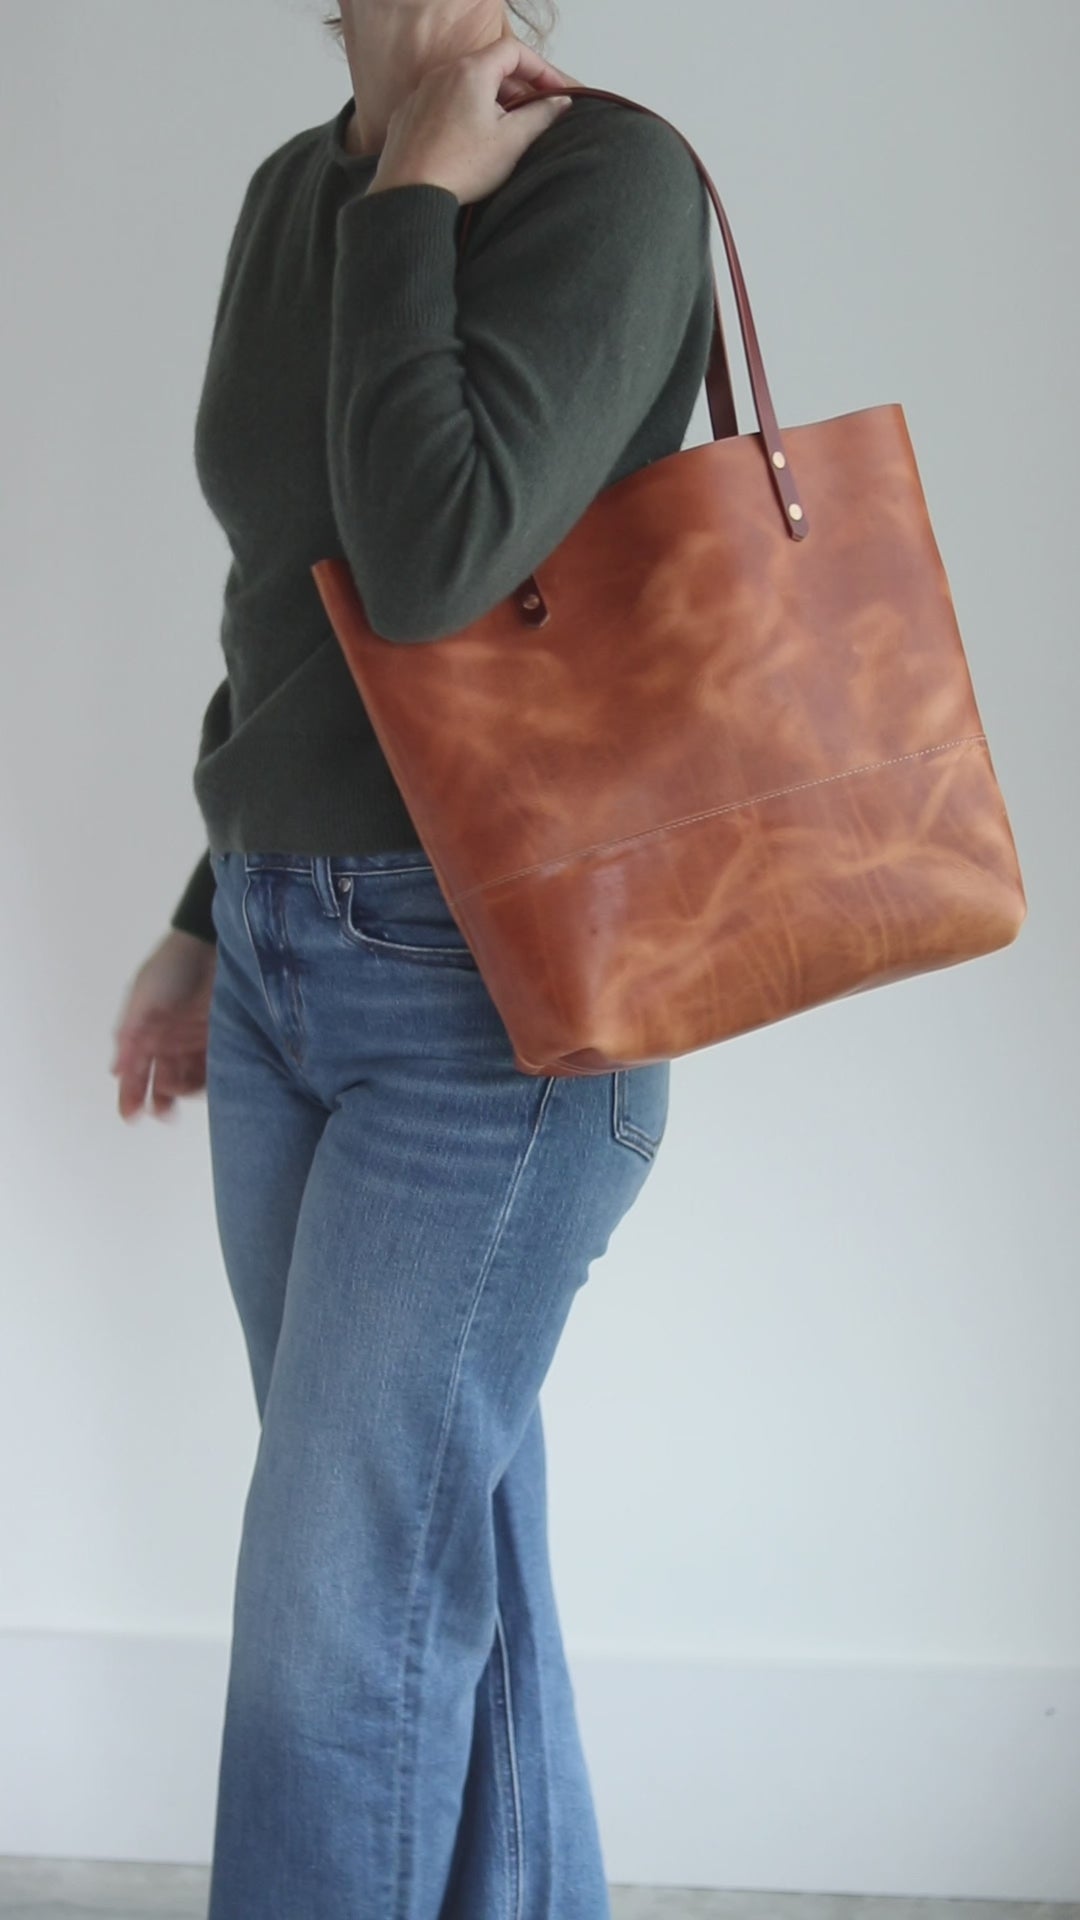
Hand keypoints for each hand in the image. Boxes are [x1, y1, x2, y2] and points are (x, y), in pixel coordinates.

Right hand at [109, 929, 216, 1121]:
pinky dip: (209, 1081)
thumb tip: (116, 1072)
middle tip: (163, 1112)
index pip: (134, 1074)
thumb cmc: (170, 967)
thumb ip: (129, 1035)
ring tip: (184, 1090)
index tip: (131, 1116)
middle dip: (160, 1101)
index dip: (130, 1096)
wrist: (211, 943)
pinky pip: (214, 1069)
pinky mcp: (221, 1038)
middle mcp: (168, 1044)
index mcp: (145, 1035)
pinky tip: (206, 1083)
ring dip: (184, 1092)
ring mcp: (195, 1043)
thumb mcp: (143, 998)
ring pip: (188, 1081)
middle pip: (162, 1083)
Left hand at [367, 40, 580, 206]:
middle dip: (518, 87)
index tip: (555, 92)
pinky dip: (462, 114)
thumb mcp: (512, 141)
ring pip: (465, 87)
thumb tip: (559, 103)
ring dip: (491, 102)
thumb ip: (540, 115)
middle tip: (536, 114)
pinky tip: (469, 142)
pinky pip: (442, 105)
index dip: (541, 69)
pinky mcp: (408, 115)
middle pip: (489, 67)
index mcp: (471, 71)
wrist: (409, 195)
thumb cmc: (460, 167)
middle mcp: (443, 73)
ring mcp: (421, 93)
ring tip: (504, 132)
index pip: (514, 51)